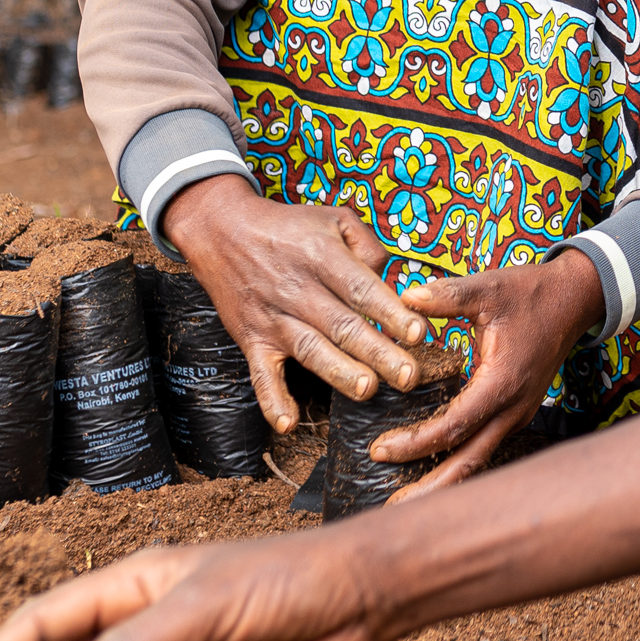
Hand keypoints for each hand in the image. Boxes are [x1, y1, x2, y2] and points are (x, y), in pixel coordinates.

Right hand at [160, 177, 427, 425]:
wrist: (221, 230)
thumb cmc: (289, 227)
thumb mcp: (333, 217)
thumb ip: (368, 244)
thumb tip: (390, 278)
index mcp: (321, 255)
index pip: (360, 288)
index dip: (390, 312)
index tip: (417, 333)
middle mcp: (297, 288)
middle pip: (342, 324)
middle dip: (378, 352)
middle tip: (409, 376)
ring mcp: (273, 317)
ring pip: (309, 349)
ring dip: (339, 372)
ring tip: (367, 389)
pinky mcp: (251, 339)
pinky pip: (260, 374)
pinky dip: (271, 399)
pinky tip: (287, 423)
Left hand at [380, 252, 603, 488]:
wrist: (574, 299)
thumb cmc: (532, 293)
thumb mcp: (489, 288)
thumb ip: (447, 294)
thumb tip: (407, 295)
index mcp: (503, 383)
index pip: (453, 427)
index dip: (415, 442)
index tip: (380, 449)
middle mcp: (513, 408)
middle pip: (469, 462)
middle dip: (431, 488)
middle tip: (393, 509)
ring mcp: (517, 414)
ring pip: (478, 458)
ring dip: (444, 479)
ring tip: (408, 500)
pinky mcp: (515, 412)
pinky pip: (484, 444)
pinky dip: (457, 459)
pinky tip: (433, 466)